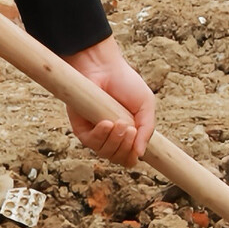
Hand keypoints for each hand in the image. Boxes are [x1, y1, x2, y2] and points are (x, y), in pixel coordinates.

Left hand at [64, 37, 153, 166]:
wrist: (105, 68)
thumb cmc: (126, 84)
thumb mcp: (146, 106)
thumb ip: (147, 130)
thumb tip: (140, 155)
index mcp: (127, 135)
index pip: (129, 159)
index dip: (133, 156)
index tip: (137, 143)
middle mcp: (111, 137)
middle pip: (118, 158)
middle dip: (126, 147)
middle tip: (130, 129)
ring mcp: (96, 134)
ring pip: (105, 153)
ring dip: (115, 140)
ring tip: (120, 123)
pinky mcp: (81, 128)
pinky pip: (90, 143)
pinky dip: (100, 135)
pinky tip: (106, 123)